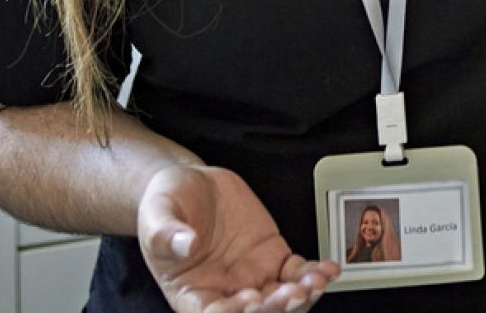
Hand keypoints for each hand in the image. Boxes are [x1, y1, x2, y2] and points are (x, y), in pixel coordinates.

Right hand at [138, 163, 338, 312]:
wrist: (192, 184)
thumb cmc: (167, 205)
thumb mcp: (156, 214)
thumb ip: (166, 232)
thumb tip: (184, 243)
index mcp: (192, 294)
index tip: (251, 300)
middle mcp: (225, 294)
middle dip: (275, 308)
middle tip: (292, 294)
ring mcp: (252, 277)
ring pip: (281, 299)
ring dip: (301, 297)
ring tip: (315, 283)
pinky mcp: (273, 257)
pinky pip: (297, 272)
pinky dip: (314, 274)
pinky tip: (328, 269)